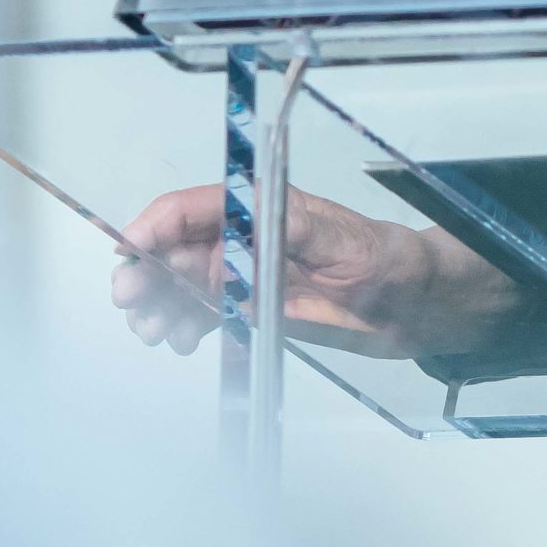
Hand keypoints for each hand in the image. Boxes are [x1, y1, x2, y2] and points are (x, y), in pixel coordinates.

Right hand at [110, 184, 514, 359]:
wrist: (416, 301)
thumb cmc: (386, 261)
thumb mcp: (339, 246)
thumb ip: (280, 247)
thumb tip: (217, 261)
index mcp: (268, 208)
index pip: (196, 206)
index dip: (156, 226)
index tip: (130, 253)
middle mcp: (248, 235)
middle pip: (177, 246)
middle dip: (147, 272)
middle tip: (133, 306)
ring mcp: (248, 271)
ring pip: (182, 281)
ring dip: (159, 303)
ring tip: (156, 332)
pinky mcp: (253, 302)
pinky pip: (203, 309)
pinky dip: (183, 323)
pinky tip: (181, 340)